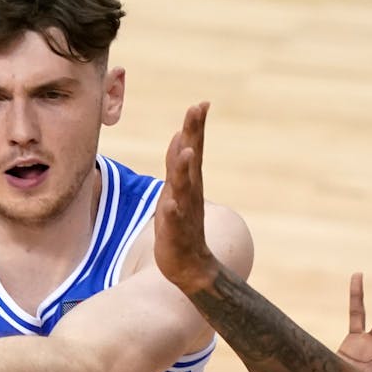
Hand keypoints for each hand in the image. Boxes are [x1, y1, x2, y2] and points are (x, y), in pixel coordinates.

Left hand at [154, 102, 217, 291]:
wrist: (191, 267)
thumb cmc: (181, 226)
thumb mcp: (177, 190)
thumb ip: (177, 165)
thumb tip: (180, 136)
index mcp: (189, 183)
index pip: (193, 149)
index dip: (196, 127)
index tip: (201, 103)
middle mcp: (190, 194)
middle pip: (191, 160)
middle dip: (194, 135)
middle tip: (197, 110)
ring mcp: (184, 213)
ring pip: (184, 188)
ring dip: (184, 169)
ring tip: (187, 151)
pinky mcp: (176, 233)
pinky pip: (174, 221)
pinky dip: (172, 212)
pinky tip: (169, 204)